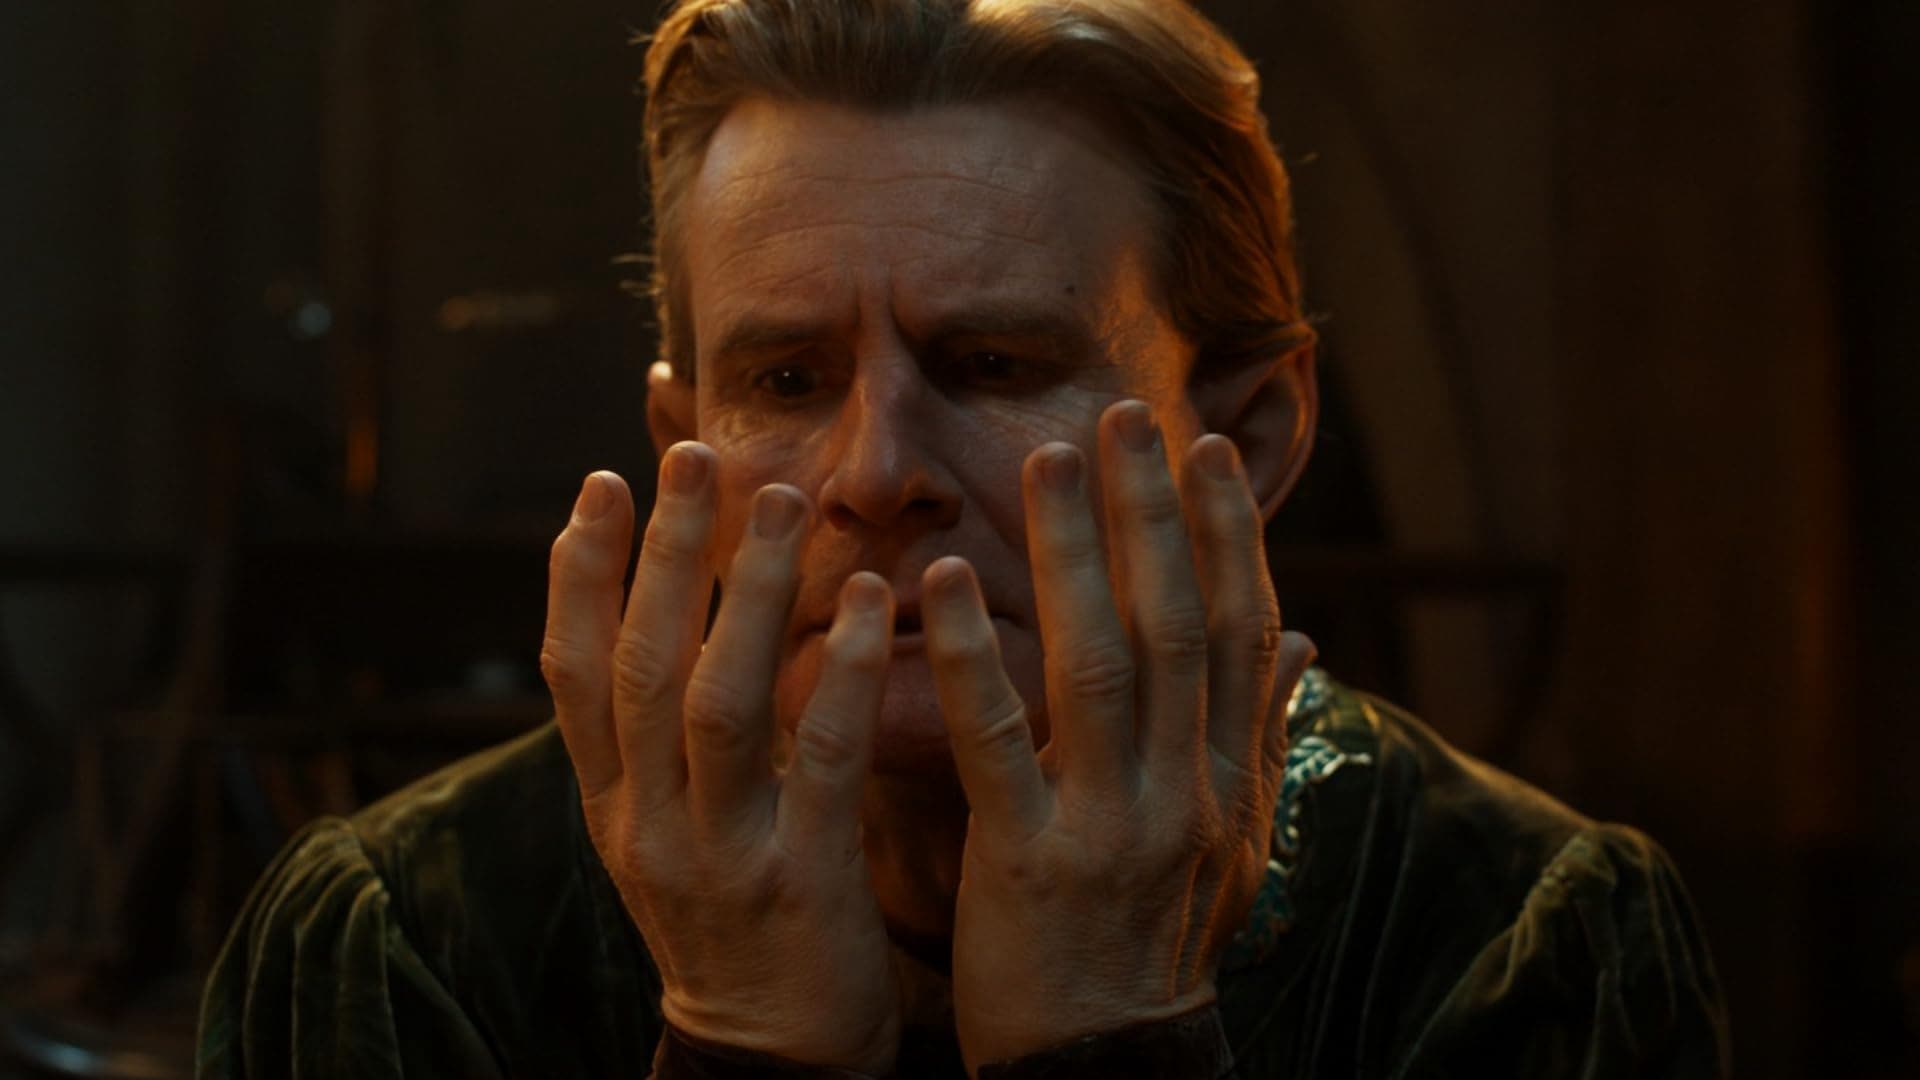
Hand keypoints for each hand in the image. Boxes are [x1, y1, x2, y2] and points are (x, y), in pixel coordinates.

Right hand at [540, 447, 901, 1074]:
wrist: (770, 1063)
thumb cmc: (734, 925)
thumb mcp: (667, 836)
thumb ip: (661, 742)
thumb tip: (663, 620)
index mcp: (612, 808)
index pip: (570, 673)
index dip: (577, 573)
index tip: (600, 481)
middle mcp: (648, 824)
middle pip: (638, 666)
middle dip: (660, 554)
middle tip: (691, 455)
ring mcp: (719, 855)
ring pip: (717, 700)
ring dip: (745, 592)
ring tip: (780, 500)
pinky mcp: (801, 882)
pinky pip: (822, 759)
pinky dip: (847, 673)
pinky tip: (876, 602)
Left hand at [922, 400, 1313, 1068]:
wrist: (1109, 1066)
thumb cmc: (1159, 940)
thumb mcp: (1236, 841)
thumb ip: (1263, 734)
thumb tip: (1304, 640)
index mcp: (1226, 774)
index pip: (1236, 628)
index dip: (1225, 532)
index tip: (1203, 447)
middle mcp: (1184, 786)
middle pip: (1175, 623)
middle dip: (1153, 512)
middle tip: (1124, 414)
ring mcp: (1113, 821)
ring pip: (1103, 662)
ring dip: (1077, 553)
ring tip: (1048, 459)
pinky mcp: (1032, 859)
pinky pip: (1000, 741)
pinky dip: (972, 655)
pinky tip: (939, 579)